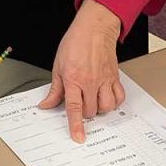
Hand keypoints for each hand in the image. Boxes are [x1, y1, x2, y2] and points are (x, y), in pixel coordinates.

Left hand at [39, 0, 124, 142]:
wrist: (94, 28)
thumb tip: (46, 105)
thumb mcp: (58, 66)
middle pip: (90, 111)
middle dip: (84, 114)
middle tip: (80, 103)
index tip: (78, 137)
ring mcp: (105, 80)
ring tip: (93, 101)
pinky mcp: (115, 77)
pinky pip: (119, 97)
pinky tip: (106, 97)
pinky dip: (113, 102)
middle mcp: (90, 81)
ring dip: (99, 109)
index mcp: (74, 79)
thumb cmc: (75, 43)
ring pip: (106, 107)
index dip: (75, 125)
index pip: (74, 108)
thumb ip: (55, 89)